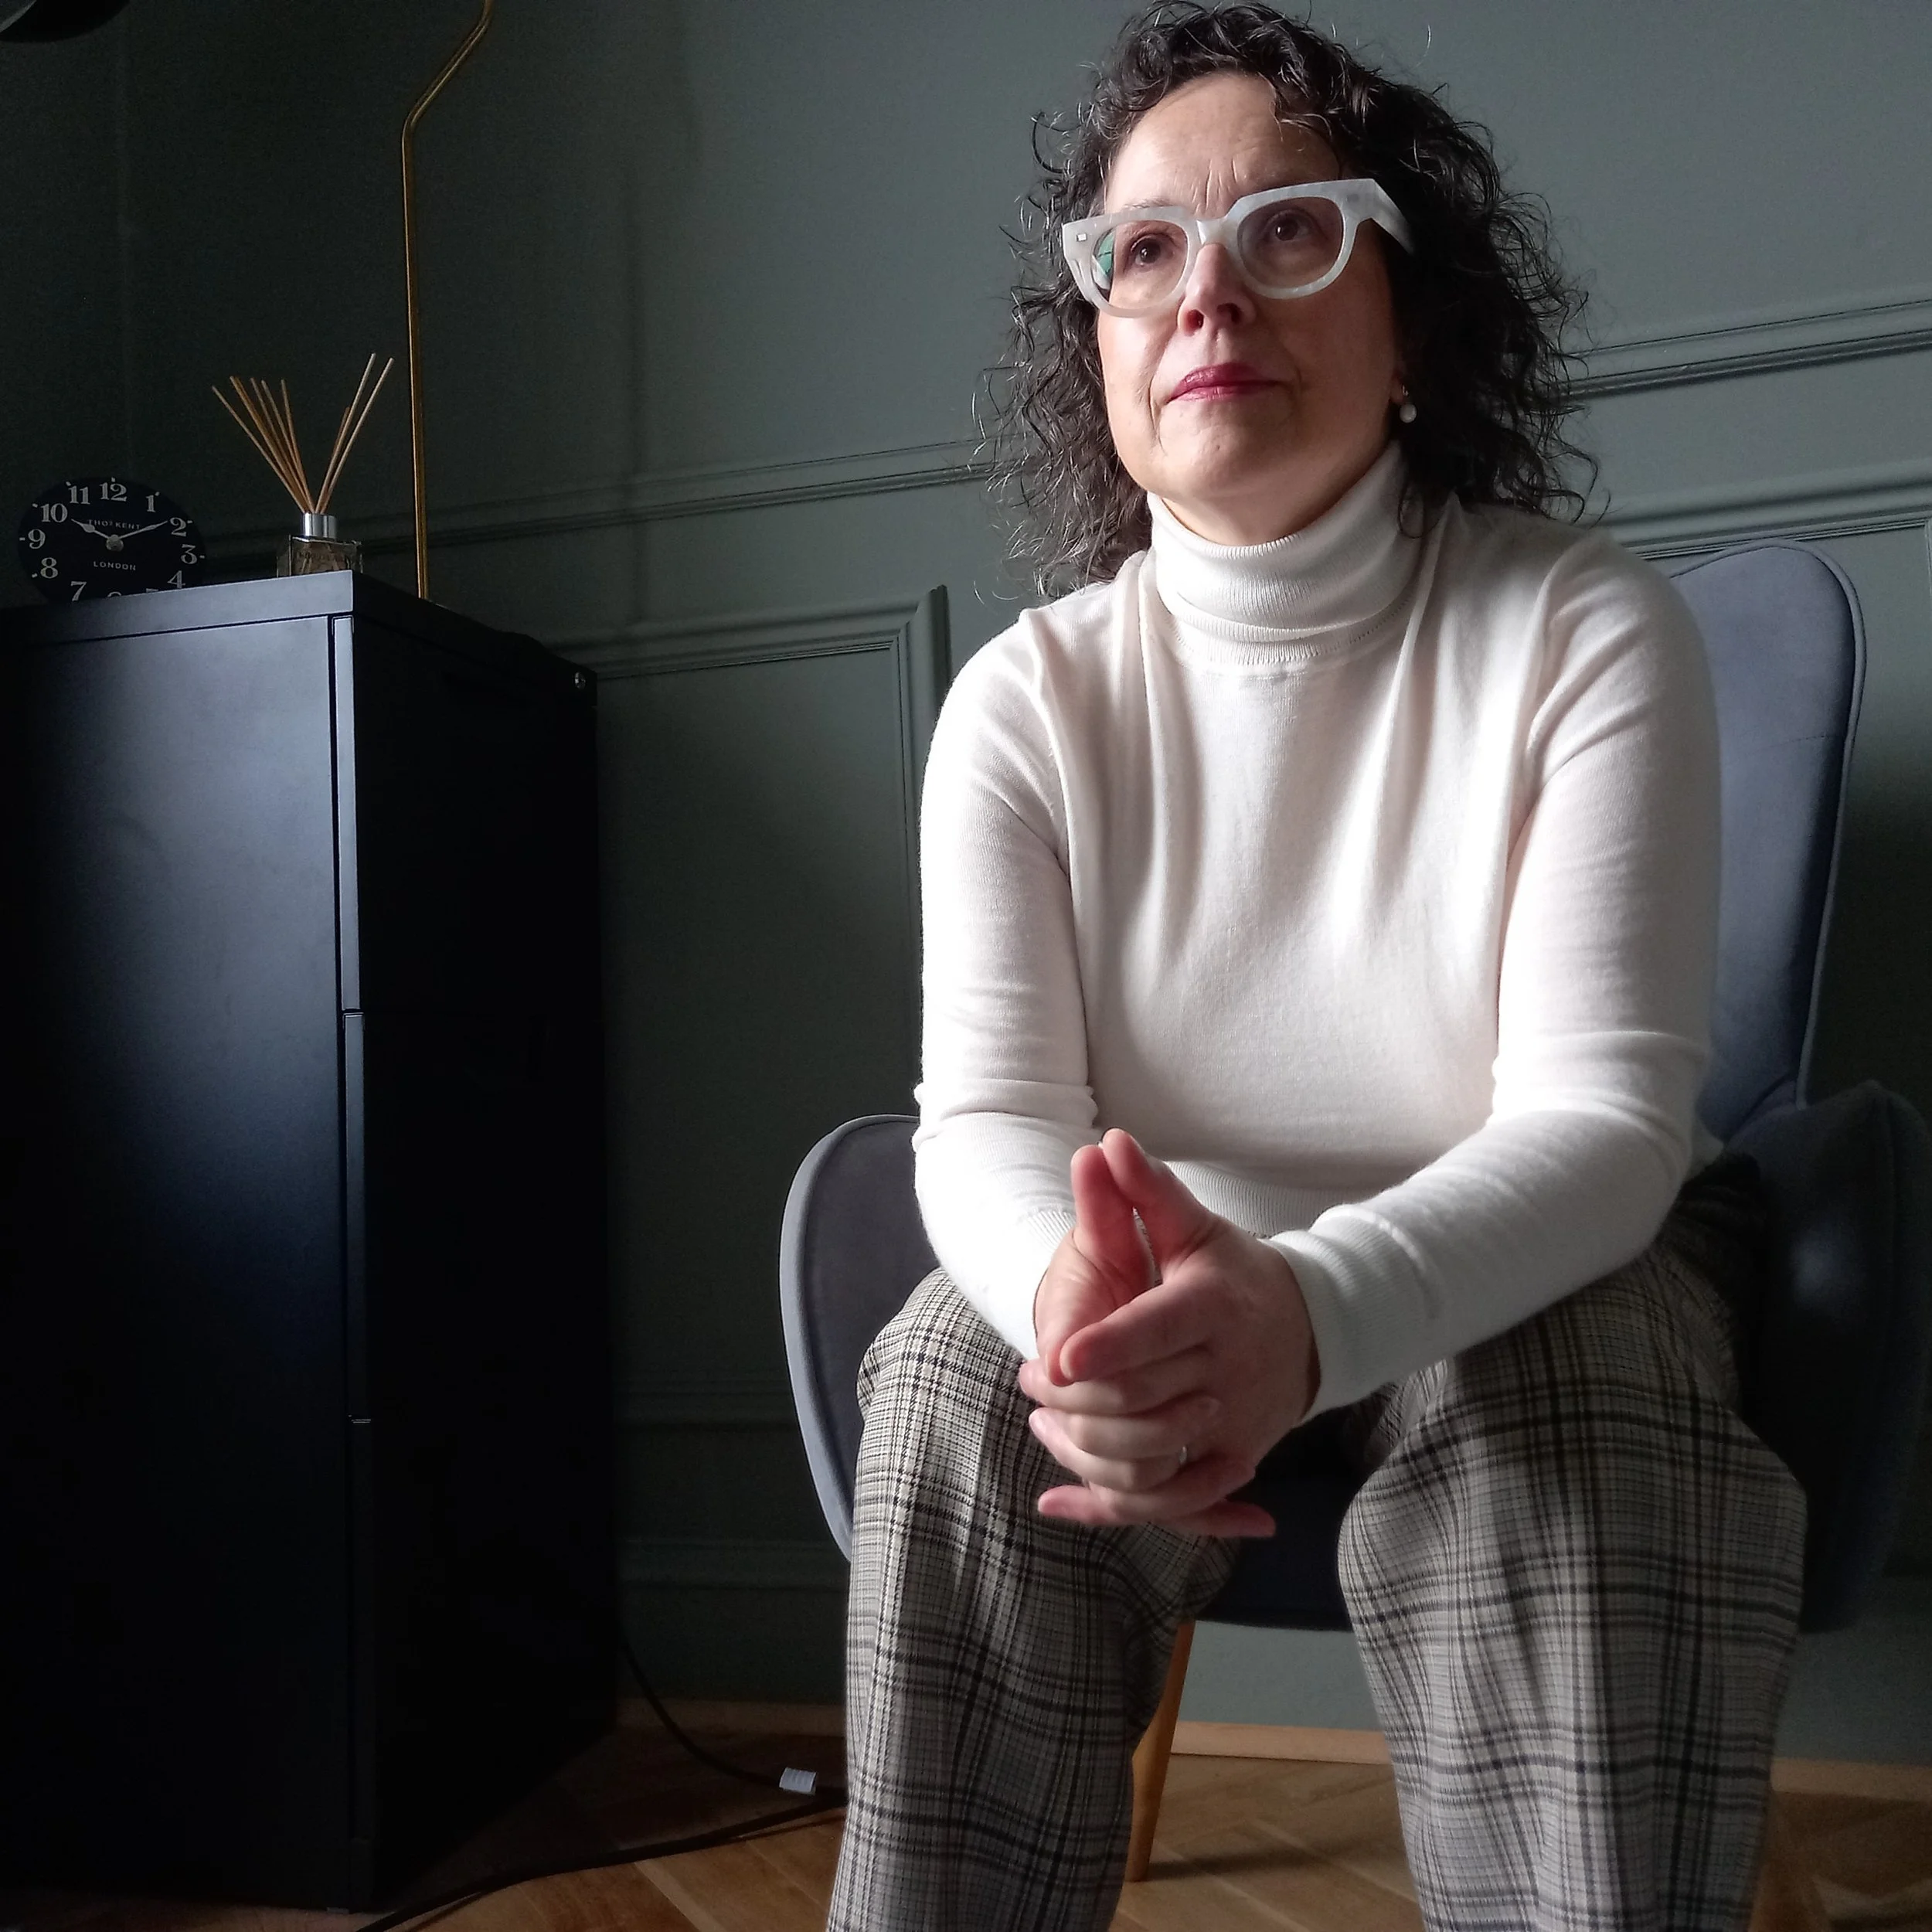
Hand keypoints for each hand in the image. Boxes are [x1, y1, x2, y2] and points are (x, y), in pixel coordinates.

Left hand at [1020, 1130, 1318, 1536]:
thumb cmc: (1233, 1273)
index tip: (1059, 1359)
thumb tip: (1109, 1143)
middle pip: (1142, 1400)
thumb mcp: (1195, 1228)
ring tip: (1046, 1421)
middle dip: (1077, 1400)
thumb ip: (1147, 1192)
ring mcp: (1233, 1422)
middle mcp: (1228, 1370)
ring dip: (1086, 1450)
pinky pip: (1173, 1501)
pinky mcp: (1233, 1461)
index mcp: (1212, 1307)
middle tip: (1031, 1380)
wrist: (1312, 1328)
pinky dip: (1114, 1506)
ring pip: (1151, 1458)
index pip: (1157, 1331)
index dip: (1107, 1348)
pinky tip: (1062, 1502)